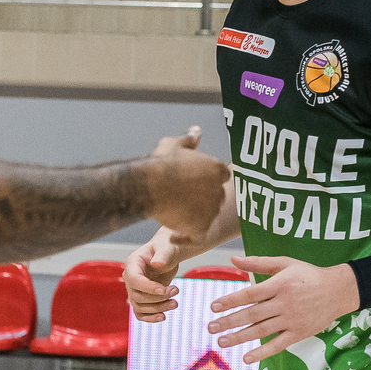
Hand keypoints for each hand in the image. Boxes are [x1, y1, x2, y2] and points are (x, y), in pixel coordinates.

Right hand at [124, 231, 184, 322]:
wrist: (168, 253)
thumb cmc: (167, 247)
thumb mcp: (167, 247)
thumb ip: (163, 255)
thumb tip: (157, 263)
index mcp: (132, 264)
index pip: (134, 280)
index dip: (148, 288)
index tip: (165, 290)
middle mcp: (130, 278)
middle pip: (137, 296)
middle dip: (158, 298)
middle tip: (176, 291)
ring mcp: (134, 289)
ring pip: (140, 307)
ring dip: (158, 308)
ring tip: (175, 303)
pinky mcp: (141, 298)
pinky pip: (140, 313)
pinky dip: (151, 317)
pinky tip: (163, 316)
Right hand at [147, 126, 230, 245]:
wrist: (149, 185)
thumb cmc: (160, 163)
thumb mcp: (174, 144)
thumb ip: (189, 140)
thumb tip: (197, 131)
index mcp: (217, 169)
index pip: (221, 176)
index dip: (207, 181)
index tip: (193, 183)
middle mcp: (219, 190)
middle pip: (215, 197)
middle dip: (202, 199)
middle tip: (181, 200)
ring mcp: (211, 211)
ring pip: (207, 217)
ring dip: (194, 217)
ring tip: (174, 215)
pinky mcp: (201, 228)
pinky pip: (196, 237)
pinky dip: (185, 238)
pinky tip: (173, 236)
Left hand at [208, 256, 360, 363]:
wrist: (338, 290)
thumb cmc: (308, 274)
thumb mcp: (285, 263)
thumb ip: (258, 263)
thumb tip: (233, 259)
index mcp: (280, 284)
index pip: (250, 294)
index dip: (231, 301)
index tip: (214, 307)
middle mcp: (285, 303)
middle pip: (252, 314)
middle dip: (229, 321)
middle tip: (211, 327)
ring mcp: (292, 320)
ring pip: (262, 330)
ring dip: (240, 337)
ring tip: (221, 342)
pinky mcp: (299, 333)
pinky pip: (278, 345)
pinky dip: (262, 352)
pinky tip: (247, 357)